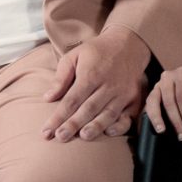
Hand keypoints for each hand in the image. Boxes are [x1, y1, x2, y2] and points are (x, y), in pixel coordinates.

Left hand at [41, 26, 150, 141]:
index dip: (58, 116)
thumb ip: (61, 77)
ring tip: (82, 137)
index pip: (71, 100)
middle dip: (73, 124)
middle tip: (60, 137)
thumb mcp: (74, 56)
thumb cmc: (96, 52)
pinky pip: (128, 116)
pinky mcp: (134, 99)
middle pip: (88, 109)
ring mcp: (122, 93)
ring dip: (96, 127)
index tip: (47, 131)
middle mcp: (107, 85)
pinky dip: (120, 125)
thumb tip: (48, 98)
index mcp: (90, 74)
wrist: (127, 44)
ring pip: (108, 114)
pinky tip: (109, 132)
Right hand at [145, 64, 181, 140]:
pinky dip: (150, 115)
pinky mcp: (154, 91)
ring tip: (161, 131)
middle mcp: (169, 76)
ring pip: (153, 100)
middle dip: (175, 120)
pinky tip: (154, 126)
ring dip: (156, 117)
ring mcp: (159, 83)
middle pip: (168, 100)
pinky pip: (148, 103)